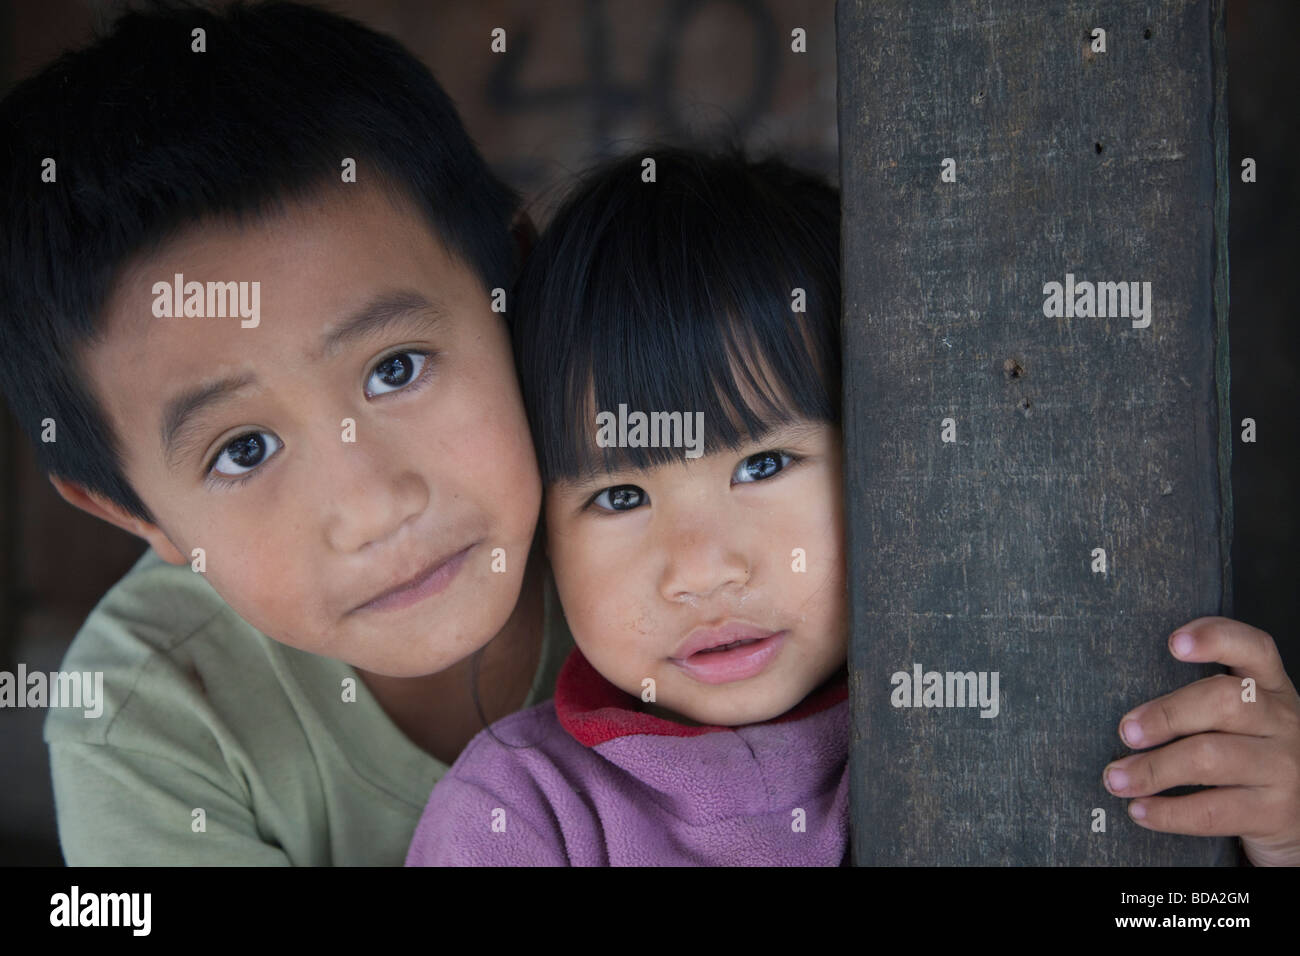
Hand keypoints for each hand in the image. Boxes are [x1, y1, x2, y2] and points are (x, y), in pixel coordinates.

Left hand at [1101, 616, 1299, 865]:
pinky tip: (1140, 810)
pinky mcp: (1276, 812)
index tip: (1173, 643)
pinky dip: (1168, 811)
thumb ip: (1204, 701)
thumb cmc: (1254, 755)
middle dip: (1166, 714)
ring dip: (1153, 768)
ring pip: (1212, 758)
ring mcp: (1284, 768)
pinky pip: (1213, 810)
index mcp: (1272, 689)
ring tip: (1117, 778)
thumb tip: (1126, 710)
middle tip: (1126, 731)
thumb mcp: (1245, 720)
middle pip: (1225, 702)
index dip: (1216, 638)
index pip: (1254, 649)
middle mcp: (1284, 722)